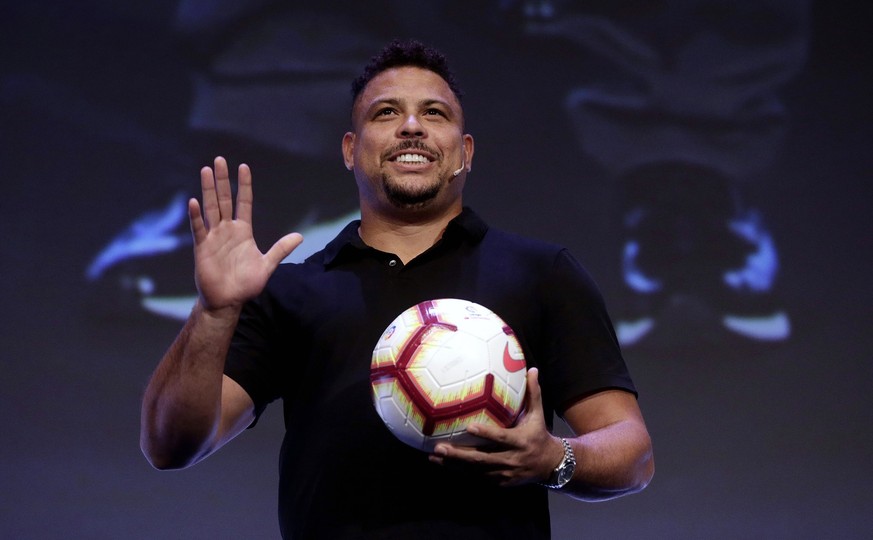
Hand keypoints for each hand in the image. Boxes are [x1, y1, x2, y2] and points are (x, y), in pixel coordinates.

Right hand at [189, 157, 302, 312]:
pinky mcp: (202, 248)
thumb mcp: (267, 265)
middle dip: (222, 180)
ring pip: (210, 208)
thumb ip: (280, 249)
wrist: (227, 301)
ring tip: (205, 170)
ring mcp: (214, 237)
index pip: (244, 203)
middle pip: (224, 199)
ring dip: (208, 190)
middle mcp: (227, 230)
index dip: (244, 185)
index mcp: (243, 231)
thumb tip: (299, 237)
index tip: (243, 167)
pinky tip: (193, 202)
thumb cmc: (246, 285)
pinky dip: (196, 216)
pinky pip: (199, 229)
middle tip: (219, 160)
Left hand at [428, 367, 564, 486]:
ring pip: (476, 470)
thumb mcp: (538, 414)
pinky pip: (477, 477)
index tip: (469, 427)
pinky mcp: (500, 481)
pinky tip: (444, 464)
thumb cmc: (539, 434)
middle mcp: (511, 459)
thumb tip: (532, 369)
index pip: (502, 438)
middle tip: (439, 447)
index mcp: (521, 441)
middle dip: (460, 455)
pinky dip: (461, 472)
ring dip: (454, 464)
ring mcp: (504, 473)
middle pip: (482, 458)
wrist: (550, 465)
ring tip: (434, 456)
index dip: (486, 434)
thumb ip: (533, 393)